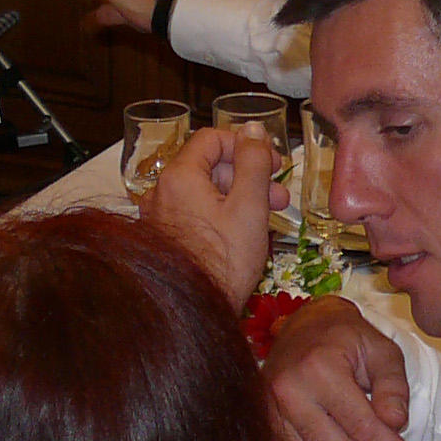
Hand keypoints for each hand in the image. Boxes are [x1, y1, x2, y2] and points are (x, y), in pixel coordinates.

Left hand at [139, 124, 274, 306]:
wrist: (194, 311)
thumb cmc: (224, 259)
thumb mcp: (249, 206)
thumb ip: (253, 162)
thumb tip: (253, 129)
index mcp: (179, 176)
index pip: (211, 139)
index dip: (246, 145)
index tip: (273, 164)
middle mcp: (162, 192)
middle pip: (208, 167)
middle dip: (248, 176)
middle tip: (280, 197)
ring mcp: (160, 218)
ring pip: (205, 193)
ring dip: (239, 198)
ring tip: (269, 220)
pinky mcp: (165, 240)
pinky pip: (196, 215)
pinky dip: (222, 216)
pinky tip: (245, 235)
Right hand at [263, 298, 423, 440]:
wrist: (302, 326)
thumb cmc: (348, 338)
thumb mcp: (383, 352)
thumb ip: (394, 387)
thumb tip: (394, 424)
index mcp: (320, 369)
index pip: (363, 426)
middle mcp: (288, 391)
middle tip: (369, 421)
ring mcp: (268, 409)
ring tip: (343, 420)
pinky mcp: (262, 424)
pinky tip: (324, 426)